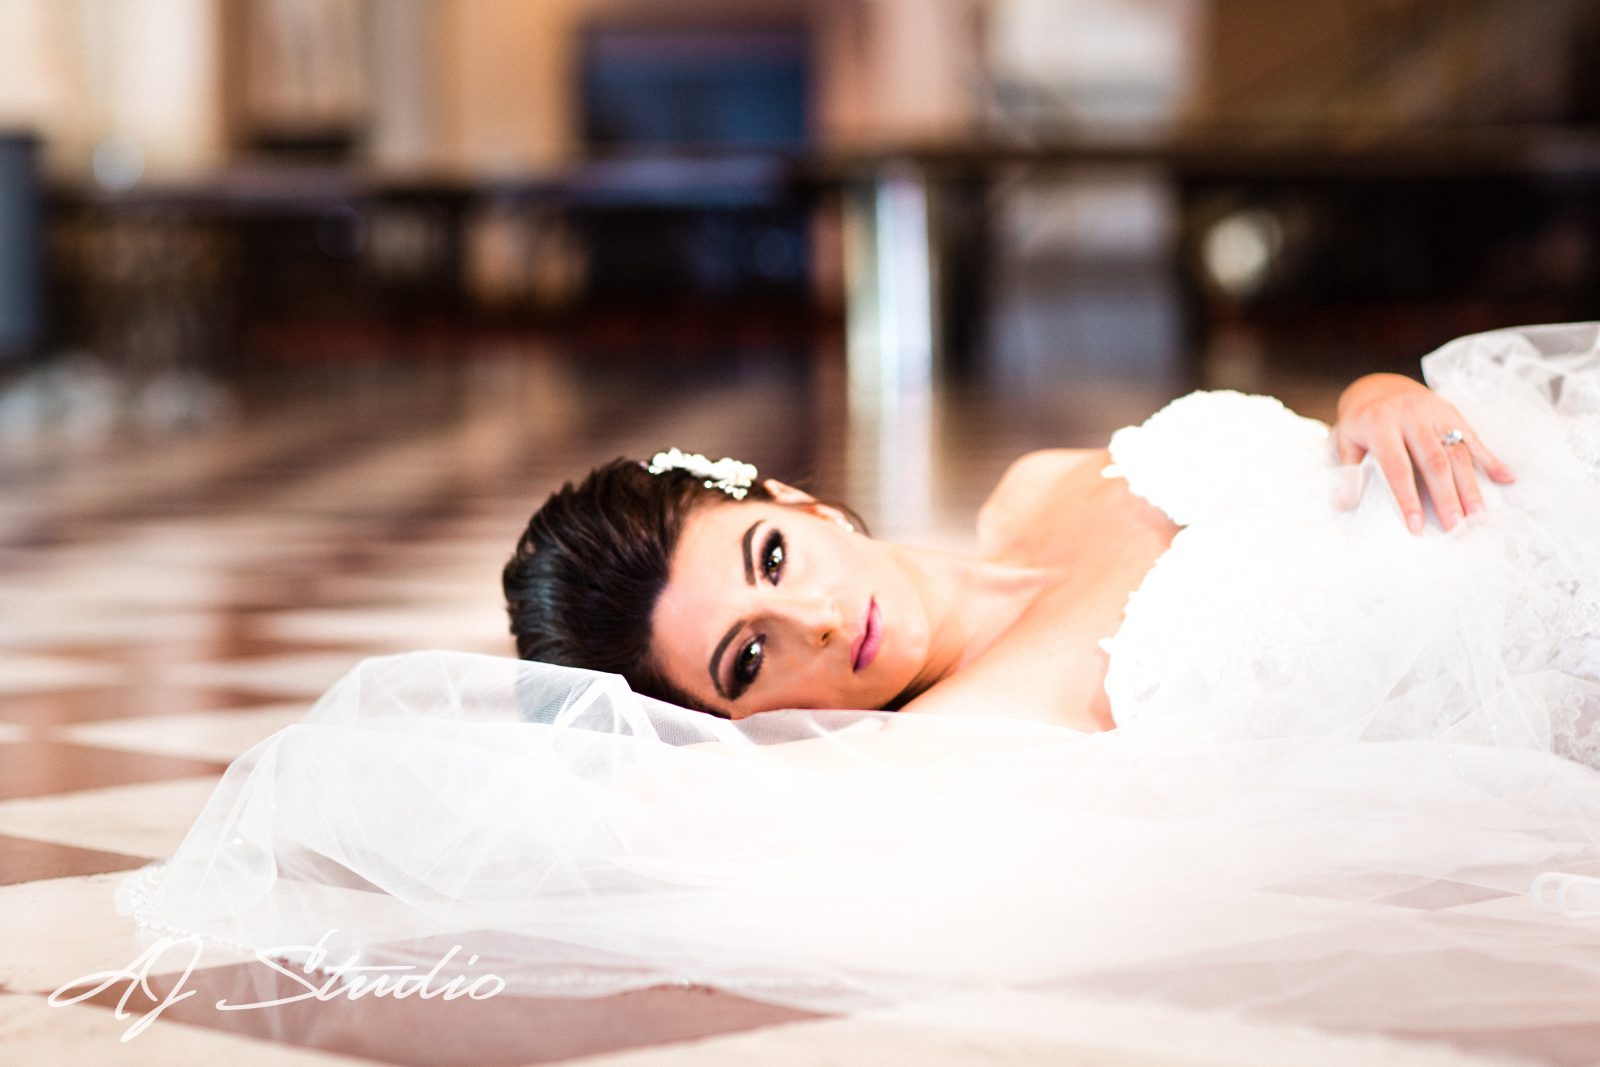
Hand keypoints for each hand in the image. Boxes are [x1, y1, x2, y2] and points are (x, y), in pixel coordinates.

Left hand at [1332, 373, 1514, 533]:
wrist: (1379, 386)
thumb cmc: (1360, 421)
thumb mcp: (1345, 440)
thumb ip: (1348, 471)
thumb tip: (1345, 505)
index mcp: (1381, 423)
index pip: (1397, 467)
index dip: (1408, 498)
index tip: (1416, 527)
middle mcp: (1411, 416)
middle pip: (1434, 462)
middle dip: (1447, 497)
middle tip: (1457, 527)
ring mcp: (1435, 412)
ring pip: (1458, 451)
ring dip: (1471, 485)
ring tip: (1479, 515)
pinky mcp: (1452, 412)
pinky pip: (1474, 437)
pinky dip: (1491, 459)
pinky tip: (1507, 478)